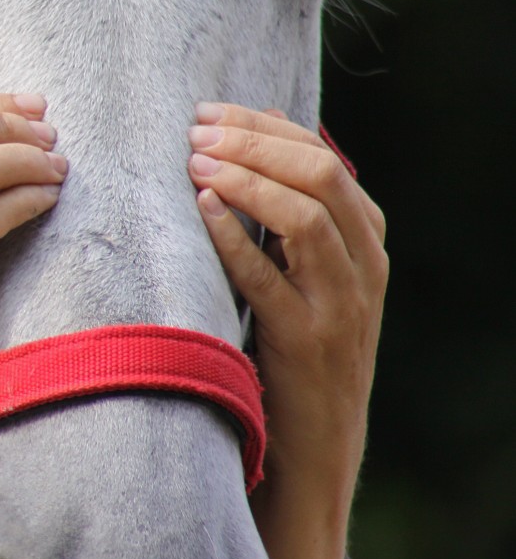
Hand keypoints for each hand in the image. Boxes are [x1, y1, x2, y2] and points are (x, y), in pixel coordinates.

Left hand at [188, 103, 385, 558]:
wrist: (313, 445)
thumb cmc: (294, 342)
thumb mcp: (305, 269)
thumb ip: (290, 205)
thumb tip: (260, 122)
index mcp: (365, 240)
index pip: (324, 158)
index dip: (264, 127)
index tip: (208, 112)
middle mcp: (363, 267)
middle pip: (319, 176)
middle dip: (252, 143)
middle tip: (194, 130)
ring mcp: (340, 306)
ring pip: (304, 219)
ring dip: (245, 180)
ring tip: (194, 162)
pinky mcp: (305, 343)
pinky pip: (268, 278)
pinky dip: (233, 237)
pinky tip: (200, 210)